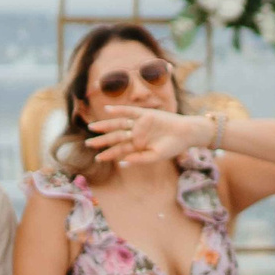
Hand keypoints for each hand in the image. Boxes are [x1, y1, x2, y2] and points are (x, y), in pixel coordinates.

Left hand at [85, 108, 204, 166]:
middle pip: (116, 137)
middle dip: (102, 140)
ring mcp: (139, 123)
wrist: (186, 134)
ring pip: (119, 124)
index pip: (120, 150)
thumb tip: (121, 163)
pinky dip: (118, 111)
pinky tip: (107, 110)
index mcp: (138, 146)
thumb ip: (139, 160)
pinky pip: (129, 111)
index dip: (109, 154)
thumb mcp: (155, 157)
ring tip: (92, 128)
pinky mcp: (145, 114)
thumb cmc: (172, 147)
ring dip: (105, 126)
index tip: (97, 158)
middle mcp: (136, 134)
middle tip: (88, 144)